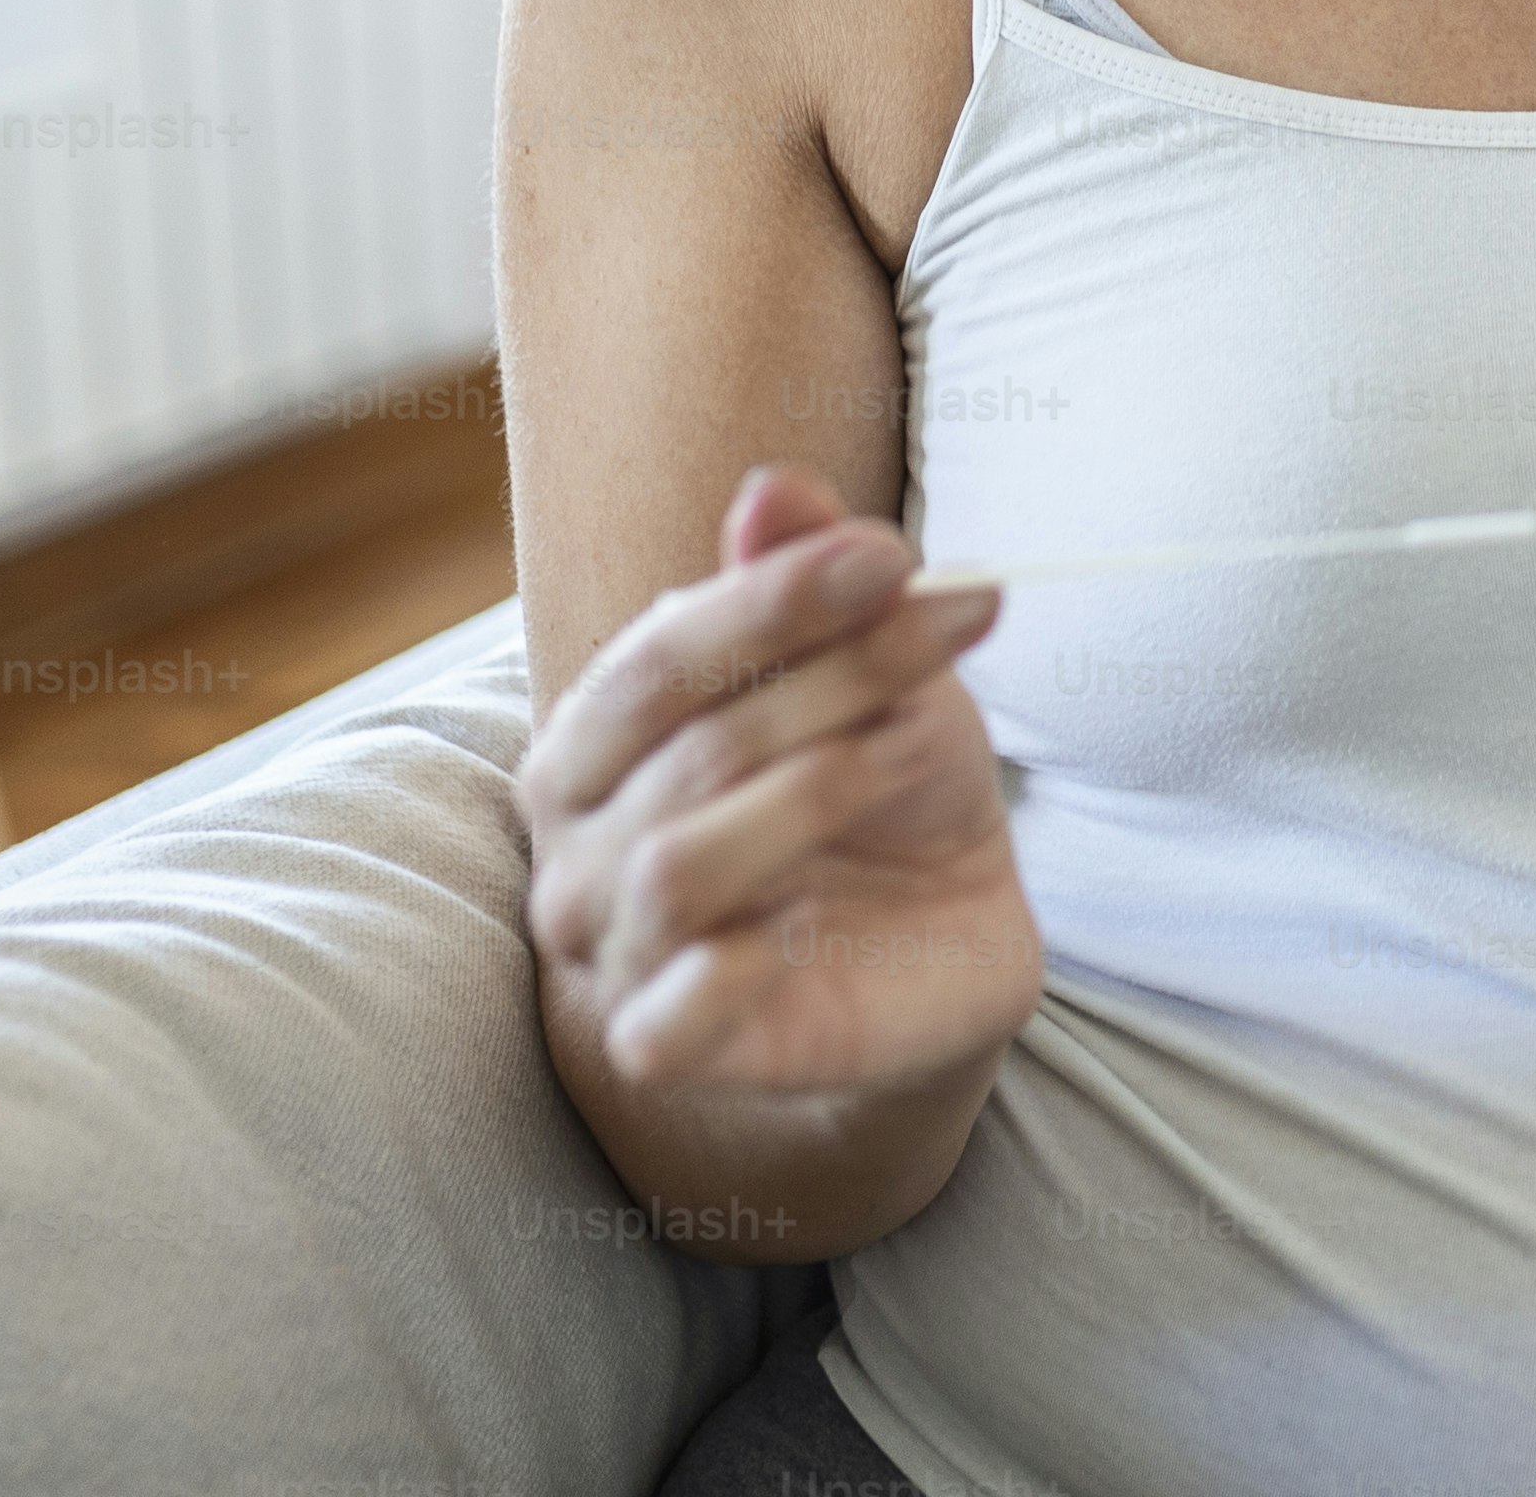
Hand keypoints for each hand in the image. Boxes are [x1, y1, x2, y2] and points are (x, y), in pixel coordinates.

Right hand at [518, 465, 1042, 1103]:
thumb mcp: (872, 673)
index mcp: (595, 741)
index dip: (773, 599)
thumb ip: (808, 586)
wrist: (938, 938)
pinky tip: (797, 930)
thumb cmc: (879, 788)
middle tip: (958, 621)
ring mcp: (614, 954)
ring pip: (680, 866)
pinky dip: (726, 971)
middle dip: (836, 678)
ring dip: (817, 793)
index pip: (657, 659)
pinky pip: (664, 1022)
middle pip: (690, 749)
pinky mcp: (670, 1048)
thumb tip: (773, 487)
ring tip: (915, 754)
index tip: (896, 554)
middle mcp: (577, 847)